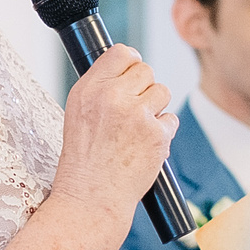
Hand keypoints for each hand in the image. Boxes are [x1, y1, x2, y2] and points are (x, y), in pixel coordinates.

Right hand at [49, 43, 177, 226]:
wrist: (92, 196)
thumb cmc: (84, 159)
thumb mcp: (78, 113)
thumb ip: (101, 87)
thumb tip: (127, 67)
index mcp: (90, 89)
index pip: (121, 52)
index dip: (130, 63)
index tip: (130, 75)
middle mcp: (112, 97)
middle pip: (145, 70)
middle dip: (143, 88)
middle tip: (133, 111)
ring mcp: (137, 115)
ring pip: (163, 91)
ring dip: (156, 108)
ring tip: (138, 130)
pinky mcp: (157, 135)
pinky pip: (171, 119)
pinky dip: (163, 133)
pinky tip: (144, 146)